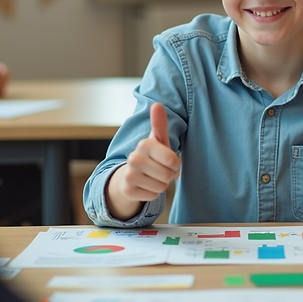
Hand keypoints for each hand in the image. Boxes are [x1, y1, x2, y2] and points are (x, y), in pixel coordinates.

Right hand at [106, 103, 180, 219]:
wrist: (131, 174)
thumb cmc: (152, 155)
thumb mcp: (158, 140)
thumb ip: (160, 123)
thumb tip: (157, 105)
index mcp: (144, 144)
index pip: (173, 161)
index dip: (175, 164)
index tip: (170, 161)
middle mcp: (133, 158)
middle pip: (167, 176)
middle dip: (168, 176)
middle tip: (160, 170)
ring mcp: (129, 175)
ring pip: (160, 187)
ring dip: (161, 185)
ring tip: (153, 177)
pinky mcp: (127, 190)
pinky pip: (152, 196)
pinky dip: (153, 193)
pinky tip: (145, 186)